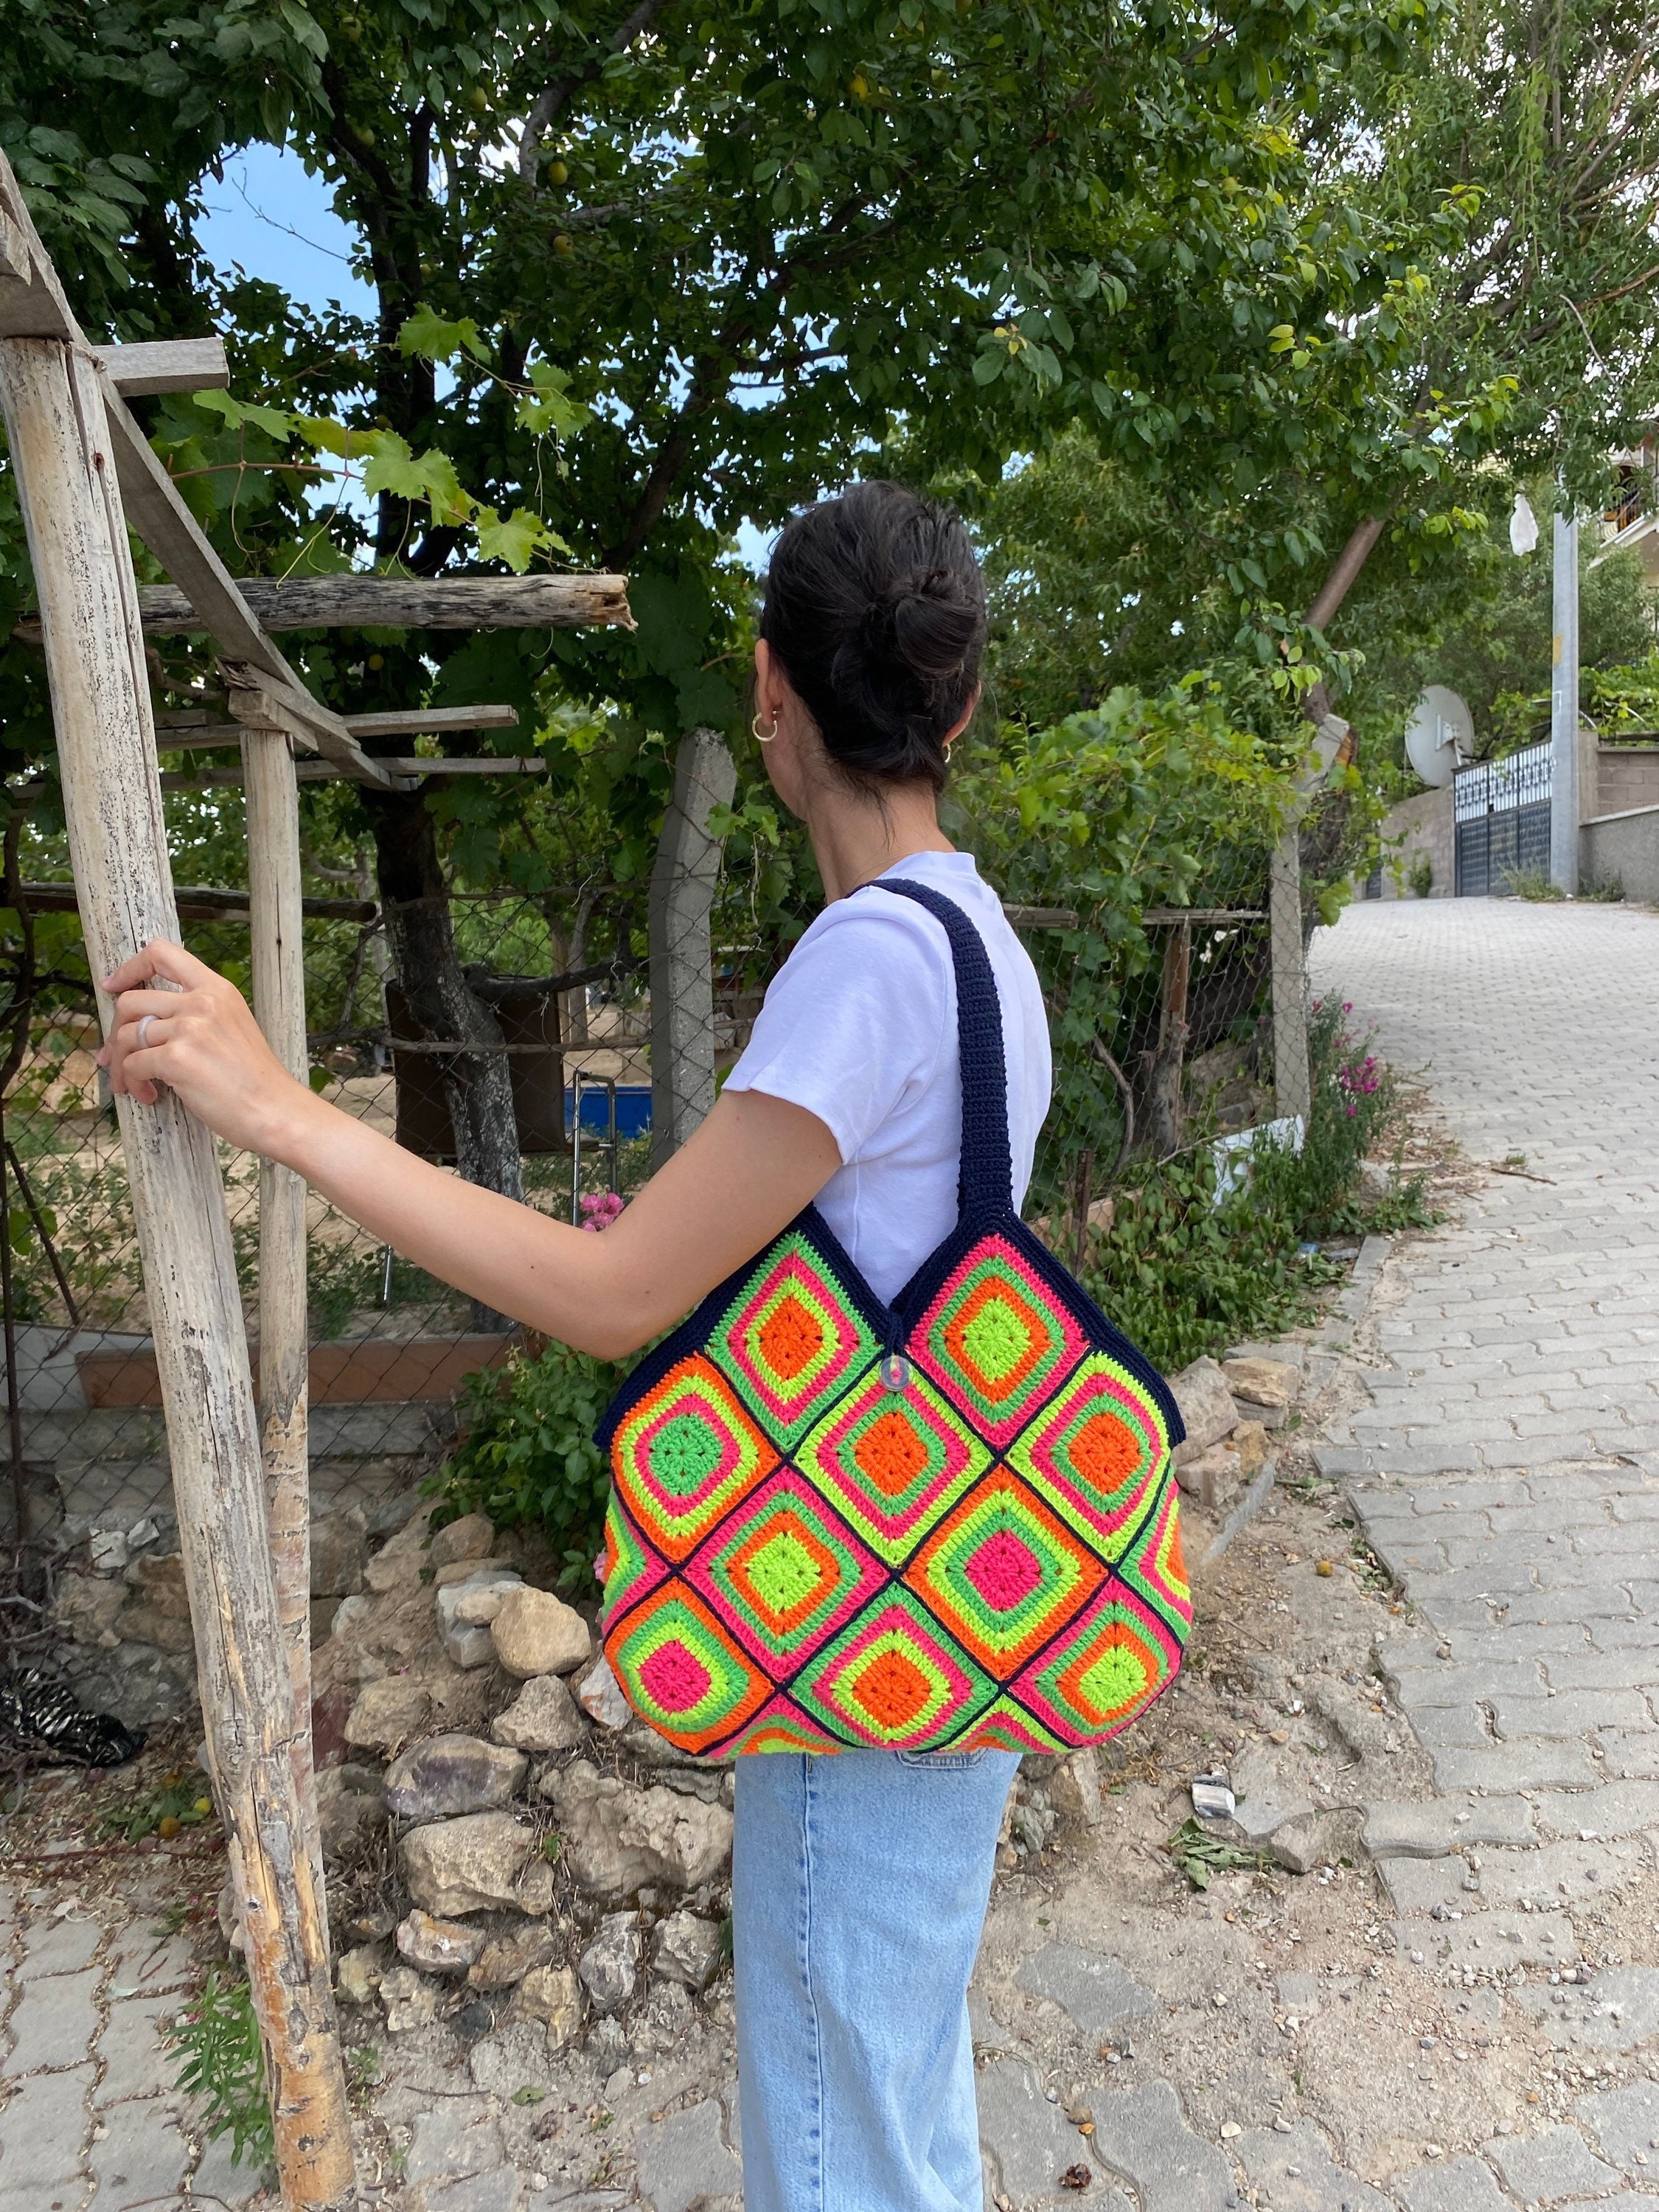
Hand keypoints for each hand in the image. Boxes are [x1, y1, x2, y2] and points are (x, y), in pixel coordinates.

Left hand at [97, 939, 313, 1157]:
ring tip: (135, 1085)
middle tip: (116, 1056)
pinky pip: (133, 1064)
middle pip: (131, 1002)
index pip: (162, 953)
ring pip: (126, 1037)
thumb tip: (146, 1024)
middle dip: (115, 1032)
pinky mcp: (177, 1059)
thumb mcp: (234, 1026)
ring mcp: (189, 1029)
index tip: (114, 985)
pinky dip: (133, 1083)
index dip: (130, 967)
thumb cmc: (255, 1079)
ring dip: (121, 1065)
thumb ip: (199, 1014)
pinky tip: (150, 1096)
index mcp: (217, 989)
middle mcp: (202, 1002)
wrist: (274, 1109)